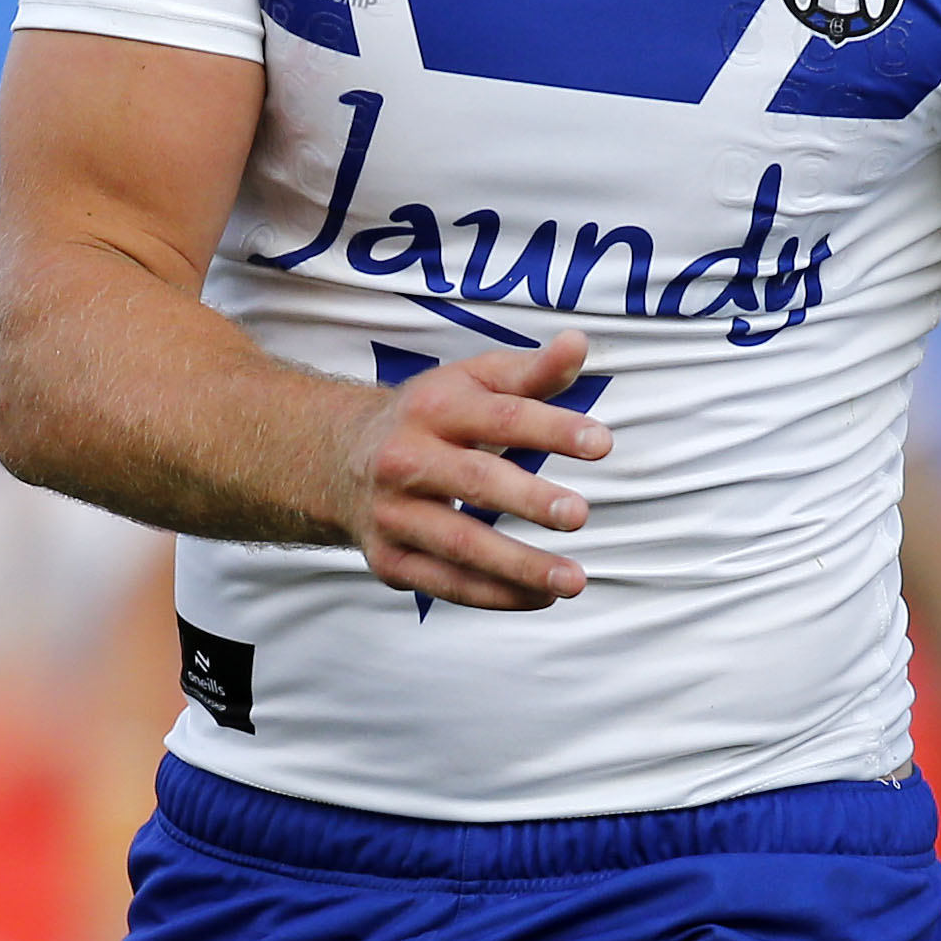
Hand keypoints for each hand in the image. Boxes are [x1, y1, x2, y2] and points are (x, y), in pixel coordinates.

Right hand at [347, 331, 611, 610]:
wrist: (339, 459)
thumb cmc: (430, 417)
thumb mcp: (473, 381)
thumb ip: (531, 371)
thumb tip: (579, 343)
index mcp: (433, 408)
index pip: (500, 416)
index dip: (552, 429)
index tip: (601, 443)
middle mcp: (406, 460)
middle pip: (475, 481)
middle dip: (530, 499)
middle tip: (580, 515)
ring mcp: (394, 514)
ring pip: (460, 545)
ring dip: (519, 565)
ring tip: (573, 580)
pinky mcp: (390, 560)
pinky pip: (446, 585)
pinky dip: (496, 595)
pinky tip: (541, 596)